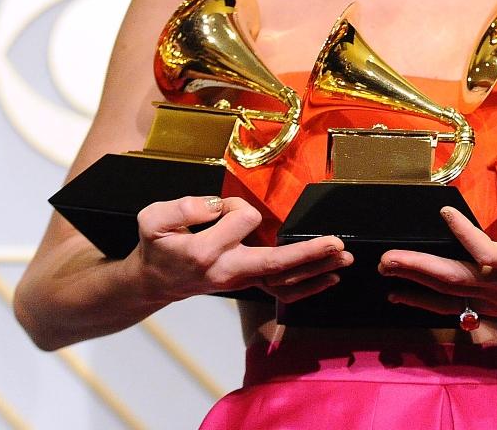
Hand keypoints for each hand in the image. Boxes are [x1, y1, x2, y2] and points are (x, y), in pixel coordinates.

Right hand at [126, 196, 350, 303]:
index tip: (220, 207)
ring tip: (343, 258)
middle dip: (308, 254)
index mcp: (206, 252)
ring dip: (316, 269)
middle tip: (336, 244)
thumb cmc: (158, 246)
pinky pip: (282, 291)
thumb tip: (215, 206)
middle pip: (276, 263)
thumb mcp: (153, 219)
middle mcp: (228, 271)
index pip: (241, 219)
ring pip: (285, 281)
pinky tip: (330, 278)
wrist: (155, 281)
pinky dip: (308, 286)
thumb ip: (183, 208)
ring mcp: (241, 282)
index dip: (236, 205)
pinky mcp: (248, 284)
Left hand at [379, 205, 496, 320]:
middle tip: (388, 259)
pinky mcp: (493, 304)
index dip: (464, 234)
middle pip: (456, 279)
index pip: (487, 253)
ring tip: (386, 271)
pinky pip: (454, 304)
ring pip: (450, 294)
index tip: (444, 212)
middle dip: (419, 269)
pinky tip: (401, 295)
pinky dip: (425, 301)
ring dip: (414, 284)